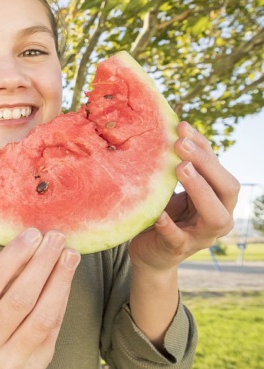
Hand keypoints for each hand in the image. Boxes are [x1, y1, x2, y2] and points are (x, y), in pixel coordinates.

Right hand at [0, 229, 80, 368]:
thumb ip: (9, 271)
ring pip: (41, 317)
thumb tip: (37, 237)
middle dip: (41, 264)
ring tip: (70, 255)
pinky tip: (67, 277)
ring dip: (59, 282)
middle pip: (19, 299)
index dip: (14, 255)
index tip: (33, 234)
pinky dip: (62, 299)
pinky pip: (53, 328)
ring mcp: (9, 357)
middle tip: (57, 238)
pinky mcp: (34, 365)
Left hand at [129, 121, 238, 271]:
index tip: (182, 127)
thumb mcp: (174, 187)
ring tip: (179, 168)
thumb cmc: (166, 212)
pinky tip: (157, 214)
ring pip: (215, 216)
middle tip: (180, 144)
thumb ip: (180, 166)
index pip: (220, 169)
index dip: (204, 147)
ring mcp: (202, 236)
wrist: (151, 251)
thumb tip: (172, 128)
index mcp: (220, 198)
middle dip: (207, 164)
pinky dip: (168, 225)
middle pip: (227, 189)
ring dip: (199, 190)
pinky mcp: (179, 249)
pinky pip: (178, 238)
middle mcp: (220, 217)